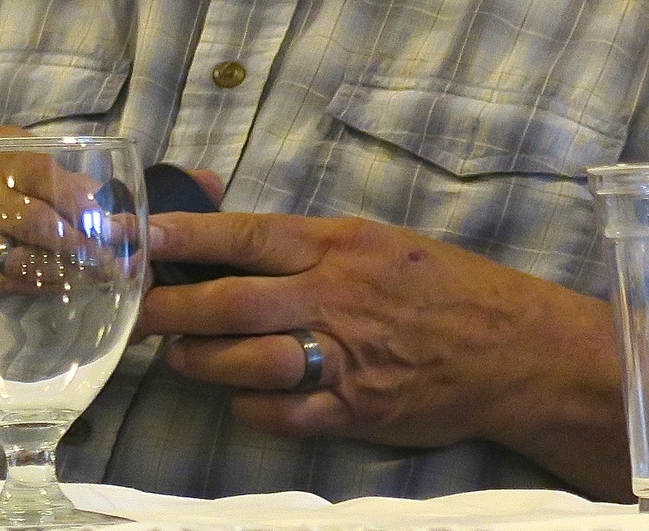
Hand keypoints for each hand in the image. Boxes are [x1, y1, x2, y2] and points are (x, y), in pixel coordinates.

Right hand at [0, 126, 119, 301]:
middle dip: (75, 244)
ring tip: (94, 277)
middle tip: (106, 260)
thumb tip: (130, 230)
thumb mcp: (68, 185)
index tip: (101, 224)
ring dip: (61, 271)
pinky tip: (66, 287)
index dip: (75, 200)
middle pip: (31, 219)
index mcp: (11, 156)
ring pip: (15, 256)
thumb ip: (97, 200)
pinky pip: (0, 281)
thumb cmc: (43, 193)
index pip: (42, 173)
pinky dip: (37, 286)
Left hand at [137, 209, 624, 466]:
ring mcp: (343, 357)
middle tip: (132, 311)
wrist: (516, 349)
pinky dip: (248, 406)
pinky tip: (242, 396)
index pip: (248, 236)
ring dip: (199, 360)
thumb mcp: (385, 243)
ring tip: (181, 355)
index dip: (186, 238)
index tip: (138, 238)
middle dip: (167, 308)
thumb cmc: (450, 288)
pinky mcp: (352, 409)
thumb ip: (315, 243)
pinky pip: (277, 413)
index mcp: (344, 247)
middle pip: (228, 302)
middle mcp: (337, 297)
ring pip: (242, 360)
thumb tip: (242, 235)